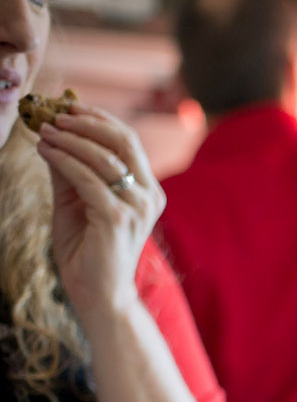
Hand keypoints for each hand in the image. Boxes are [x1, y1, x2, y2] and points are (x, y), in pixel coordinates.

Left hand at [35, 103, 165, 321]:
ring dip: (69, 139)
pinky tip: (45, 152)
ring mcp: (137, 208)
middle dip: (87, 122)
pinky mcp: (117, 218)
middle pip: (123, 142)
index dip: (99, 119)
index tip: (68, 107)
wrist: (97, 294)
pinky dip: (63, 160)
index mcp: (147, 190)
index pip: (128, 141)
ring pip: (103, 157)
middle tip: (55, 114)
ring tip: (43, 133)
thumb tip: (53, 135)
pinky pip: (87, 179)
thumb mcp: (75, 202)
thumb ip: (70, 171)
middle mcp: (149, 196)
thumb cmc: (88, 251)